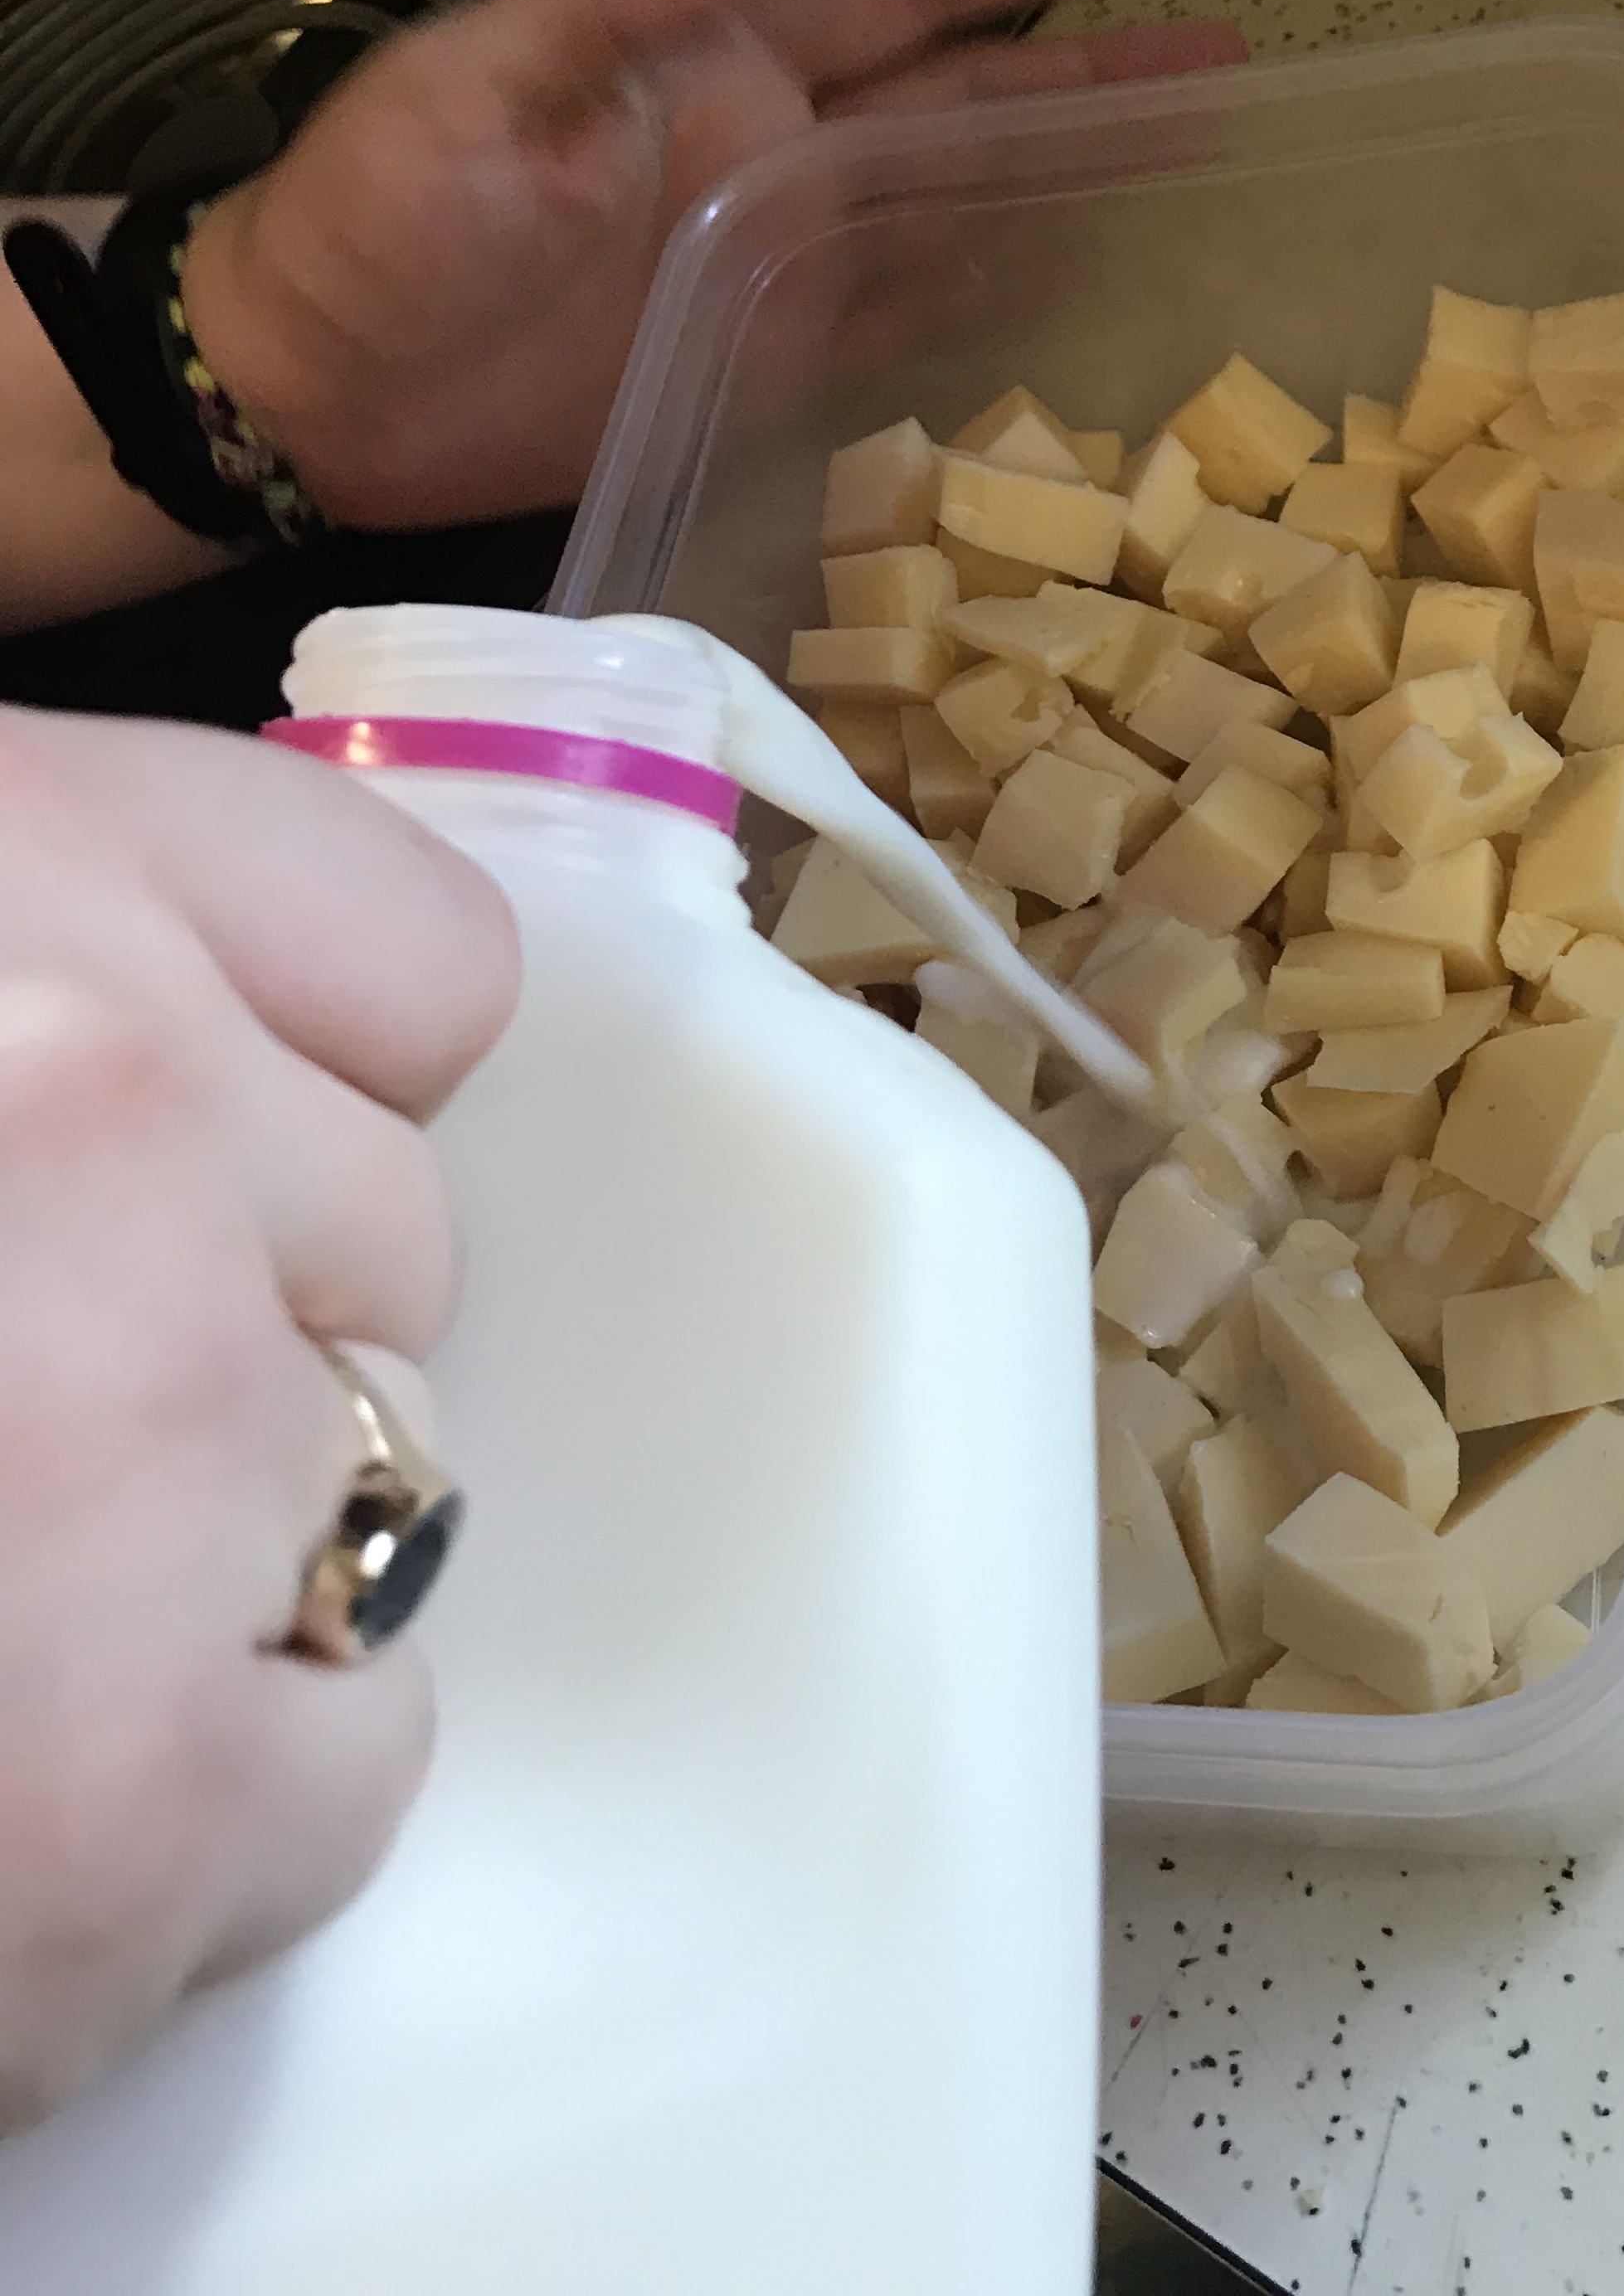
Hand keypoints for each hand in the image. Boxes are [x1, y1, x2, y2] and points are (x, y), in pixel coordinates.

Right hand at [0, 711, 515, 2127]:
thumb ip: (1, 1011)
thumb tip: (125, 1113)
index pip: (407, 964)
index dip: (293, 1103)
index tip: (161, 1193)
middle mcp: (93, 1089)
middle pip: (386, 1242)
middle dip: (211, 1349)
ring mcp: (142, 1423)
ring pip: (376, 1488)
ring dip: (182, 1580)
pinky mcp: (127, 1792)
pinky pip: (343, 1760)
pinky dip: (190, 1834)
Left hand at [180, 0, 1243, 530]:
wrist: (309, 385)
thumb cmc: (371, 214)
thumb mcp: (467, 82)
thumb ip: (609, 4)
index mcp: (713, 59)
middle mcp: (773, 149)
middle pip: (966, 94)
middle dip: (1093, 70)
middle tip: (1229, 55)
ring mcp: (778, 263)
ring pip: (958, 208)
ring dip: (1068, 184)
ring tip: (1193, 166)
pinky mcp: (763, 368)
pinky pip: (905, 331)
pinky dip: (991, 309)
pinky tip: (1076, 293)